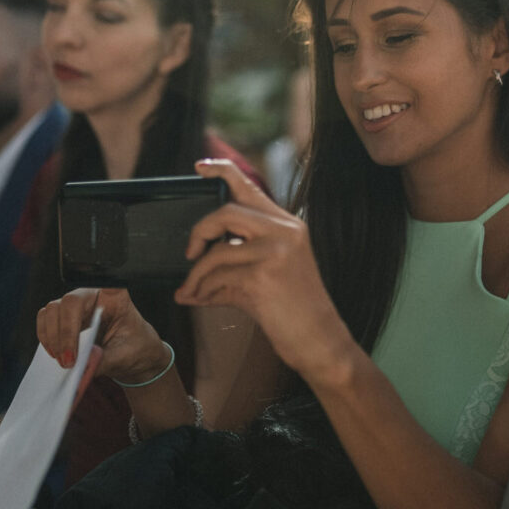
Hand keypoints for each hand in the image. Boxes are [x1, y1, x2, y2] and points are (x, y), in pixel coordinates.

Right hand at [36, 288, 174, 386]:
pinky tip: (57, 355)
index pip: (102, 283)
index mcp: (115, 297)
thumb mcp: (124, 357)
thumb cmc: (134, 349)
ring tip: (64, 361)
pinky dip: (47, 340)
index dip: (96, 283)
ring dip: (53, 338)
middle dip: (65, 334)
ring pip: (52, 311)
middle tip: (70, 361)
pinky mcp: (63, 319)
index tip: (99, 303)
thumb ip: (103, 360)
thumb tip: (83, 364)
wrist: (132, 355)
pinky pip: (45, 322)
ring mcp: (75, 306)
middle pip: (68, 303)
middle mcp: (92, 296)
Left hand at [175, 159, 348, 376]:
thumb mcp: (270, 275)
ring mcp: (276, 252)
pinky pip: (218, 278)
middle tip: (190, 252)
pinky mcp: (264, 277)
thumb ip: (236, 263)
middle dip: (199, 232)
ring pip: (216, 251)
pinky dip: (203, 291)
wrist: (320, 340)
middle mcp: (285, 231)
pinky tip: (200, 301)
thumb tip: (188, 281)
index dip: (221, 172)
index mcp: (287, 225)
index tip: (198, 168)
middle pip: (226, 212)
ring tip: (192, 291)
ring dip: (196, 275)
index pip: (250, 187)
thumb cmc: (294, 310)